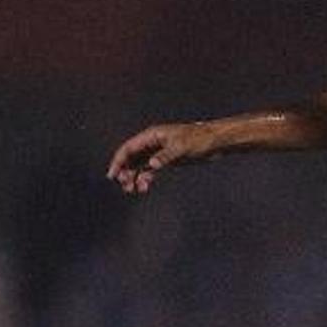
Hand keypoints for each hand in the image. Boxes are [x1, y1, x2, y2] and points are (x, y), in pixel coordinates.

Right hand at [106, 122, 221, 194]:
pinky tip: (144, 187)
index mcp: (152, 136)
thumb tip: (152, 164)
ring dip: (134, 177)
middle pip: (131, 158)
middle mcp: (152, 143)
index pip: (129, 148)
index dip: (118, 161)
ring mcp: (158, 152)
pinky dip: (145, 178)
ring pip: (139, 165)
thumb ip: (166, 156)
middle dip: (125, 172)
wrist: (214, 142)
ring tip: (134, 190)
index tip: (112, 176)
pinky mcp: (165, 160)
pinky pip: (149, 170)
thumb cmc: (198, 139)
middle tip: (126, 187)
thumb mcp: (182, 148)